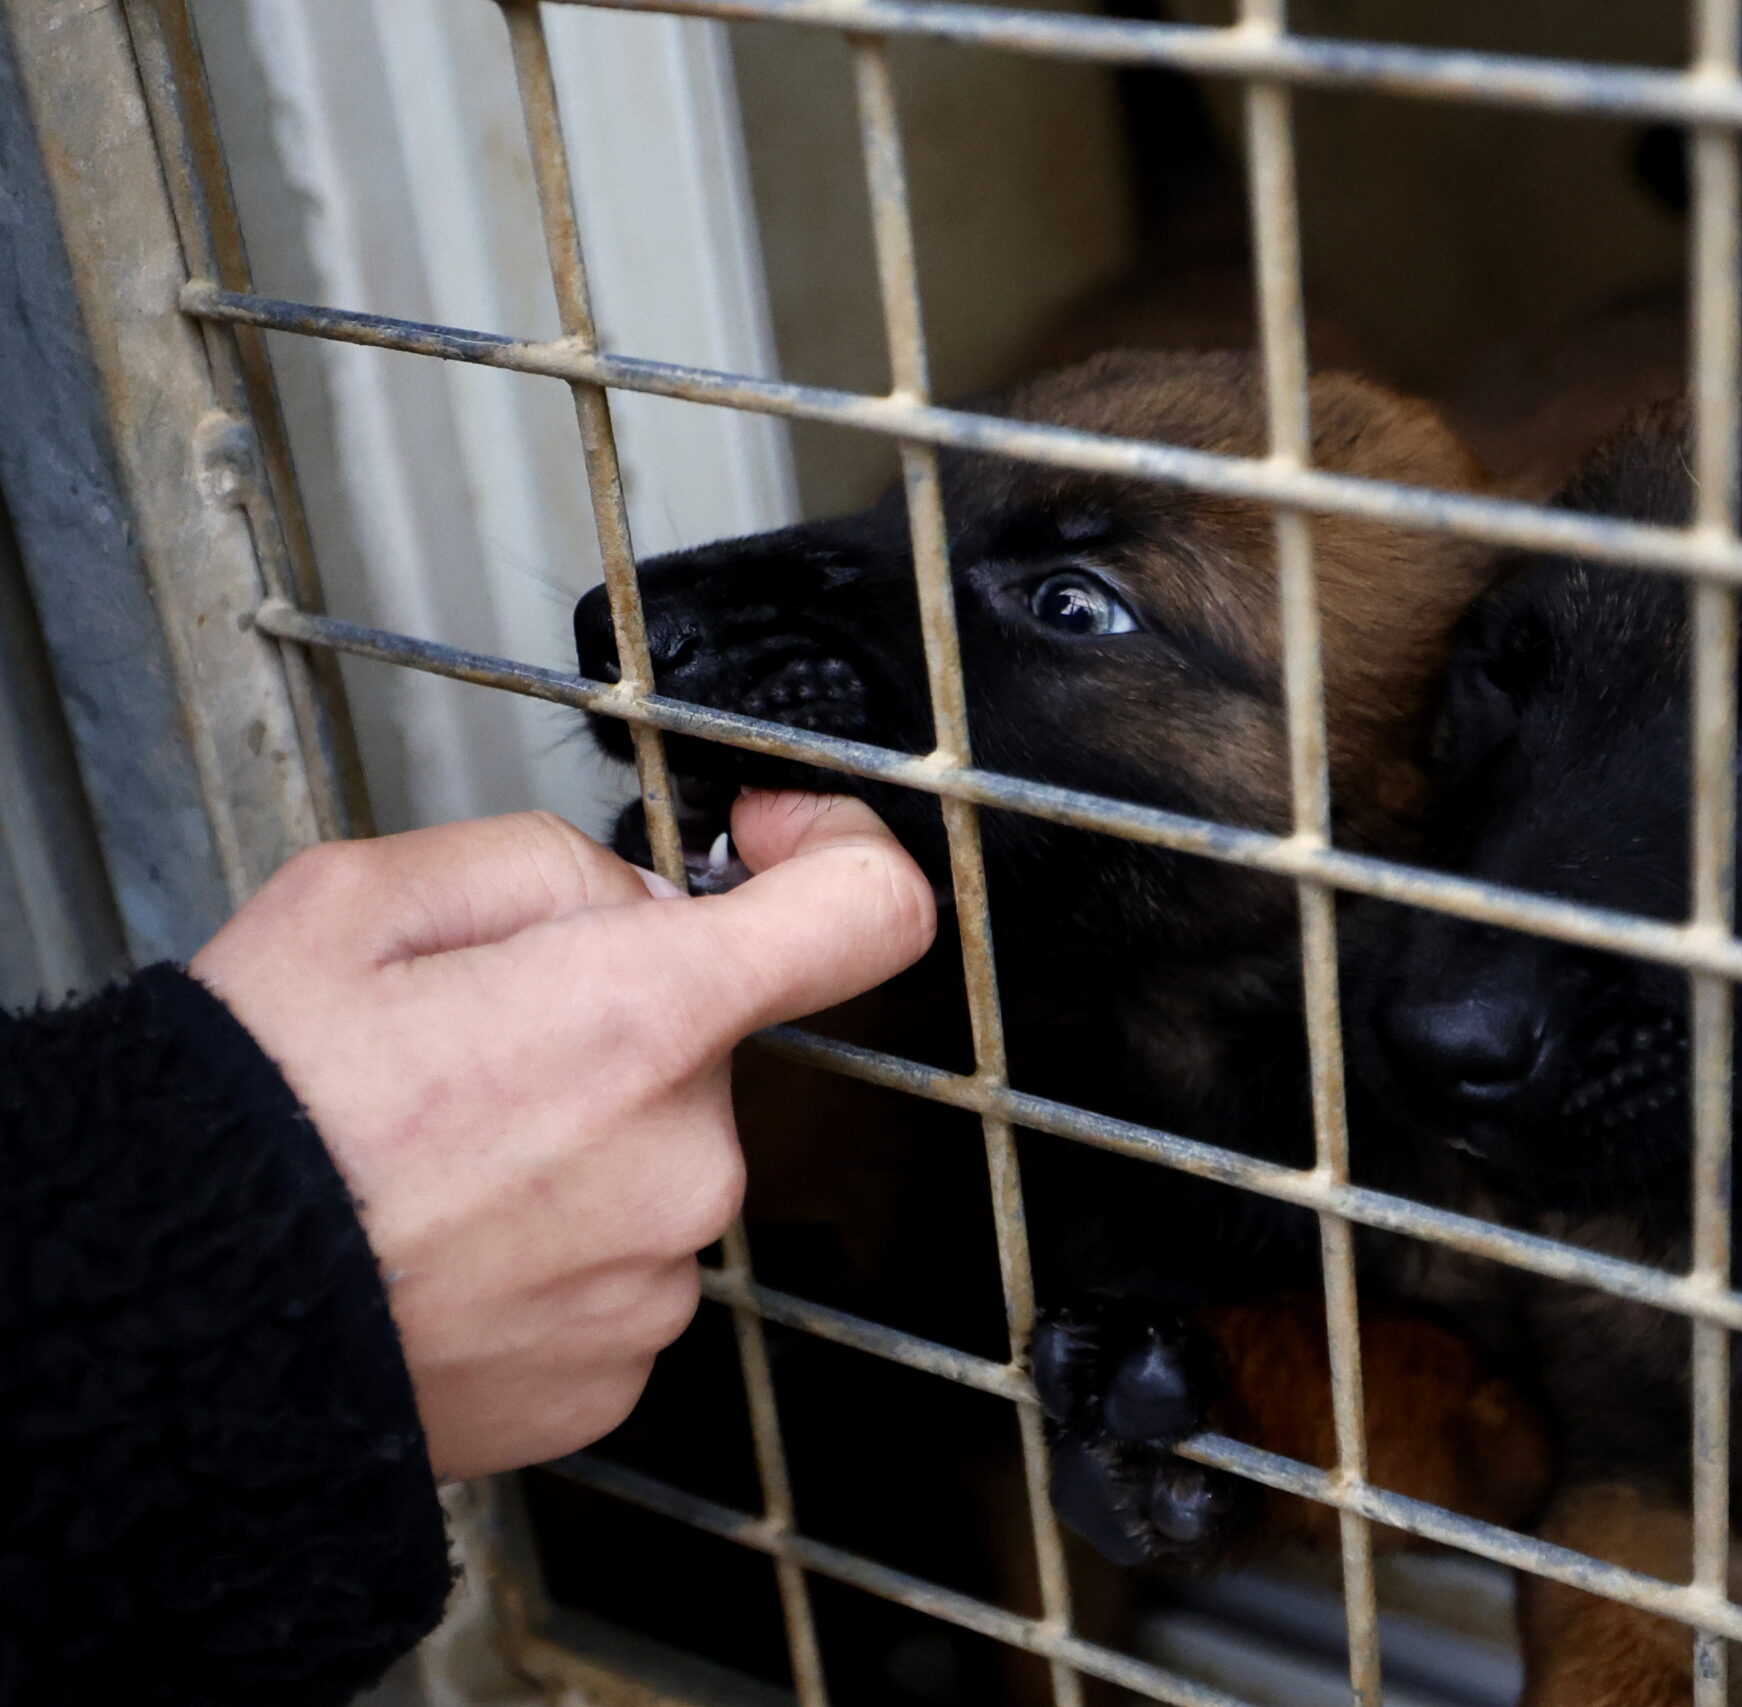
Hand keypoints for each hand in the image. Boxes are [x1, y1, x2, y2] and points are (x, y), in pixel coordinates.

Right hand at [190, 791, 934, 1480]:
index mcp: (640, 1016)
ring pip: (657, 1167)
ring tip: (429, 1167)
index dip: (837, 853)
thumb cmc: (245, 1112)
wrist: (162, 1328)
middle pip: (705, 1051)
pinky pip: (617, 1275)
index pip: (867, 912)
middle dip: (613, 1028)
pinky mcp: (614, 1377)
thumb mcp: (361, 898)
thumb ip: (545, 867)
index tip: (773, 846)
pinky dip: (549, 1252)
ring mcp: (655, 1282)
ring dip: (575, 1149)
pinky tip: (442, 1250)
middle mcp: (683, 1160)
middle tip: (462, 1055)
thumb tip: (645, 906)